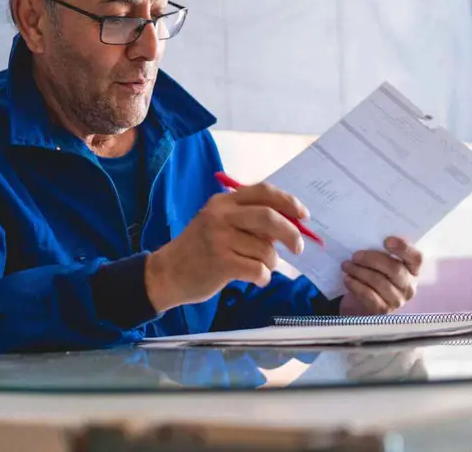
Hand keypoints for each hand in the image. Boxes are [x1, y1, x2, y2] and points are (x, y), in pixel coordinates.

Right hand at [145, 183, 308, 311]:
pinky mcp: (220, 263)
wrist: (167, 273)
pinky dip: (263, 277)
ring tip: (258, 267)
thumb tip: (291, 224)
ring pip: (266, 250)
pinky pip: (258, 269)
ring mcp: (219, 239)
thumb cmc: (199, 250)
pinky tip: (254, 279)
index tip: (304, 215)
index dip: (288, 202)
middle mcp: (221, 216)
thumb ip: (248, 219)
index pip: (263, 192)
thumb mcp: (217, 223)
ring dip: (270, 263)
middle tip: (298, 247)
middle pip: (269, 217)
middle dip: (291, 233)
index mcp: (223, 202)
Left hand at [340, 236, 421, 315]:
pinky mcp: (383, 310)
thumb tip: (367, 238)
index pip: (416, 258)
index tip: (386, 240)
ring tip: (346, 265)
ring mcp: (397, 300)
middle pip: (394, 269)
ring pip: (379, 281)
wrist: (361, 303)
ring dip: (359, 271)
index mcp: (412, 270)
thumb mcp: (380, 264)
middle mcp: (409, 286)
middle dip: (372, 259)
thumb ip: (380, 252)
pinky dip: (356, 285)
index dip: (404, 248)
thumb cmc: (373, 275)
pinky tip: (347, 279)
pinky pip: (369, 295)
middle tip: (355, 255)